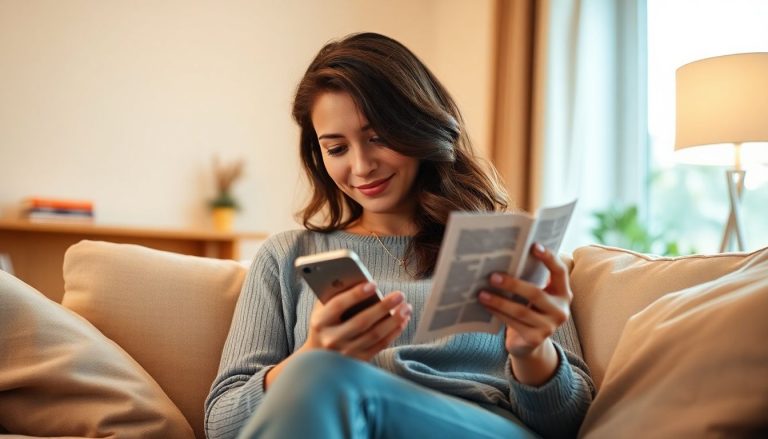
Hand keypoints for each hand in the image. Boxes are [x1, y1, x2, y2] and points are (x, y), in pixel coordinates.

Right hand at [305, 282, 411, 361]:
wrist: (318, 361)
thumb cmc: (325, 325)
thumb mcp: (322, 309)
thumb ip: (336, 294)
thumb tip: (361, 280)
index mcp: (320, 322)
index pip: (338, 305)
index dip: (356, 294)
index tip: (374, 284)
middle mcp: (332, 339)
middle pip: (361, 321)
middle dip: (383, 307)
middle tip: (400, 295)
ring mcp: (346, 353)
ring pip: (374, 335)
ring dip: (394, 320)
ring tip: (406, 307)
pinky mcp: (358, 362)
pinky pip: (380, 346)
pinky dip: (393, 332)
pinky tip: (403, 321)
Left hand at [478, 243, 571, 358]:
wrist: (529, 344)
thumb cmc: (529, 310)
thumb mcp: (534, 296)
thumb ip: (529, 279)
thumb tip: (504, 257)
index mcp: (563, 293)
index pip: (560, 272)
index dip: (549, 258)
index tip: (534, 246)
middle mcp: (561, 310)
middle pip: (536, 294)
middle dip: (512, 284)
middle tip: (492, 277)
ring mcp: (550, 327)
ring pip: (521, 311)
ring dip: (499, 301)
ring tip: (482, 293)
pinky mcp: (536, 339)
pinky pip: (514, 323)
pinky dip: (498, 313)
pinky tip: (486, 306)